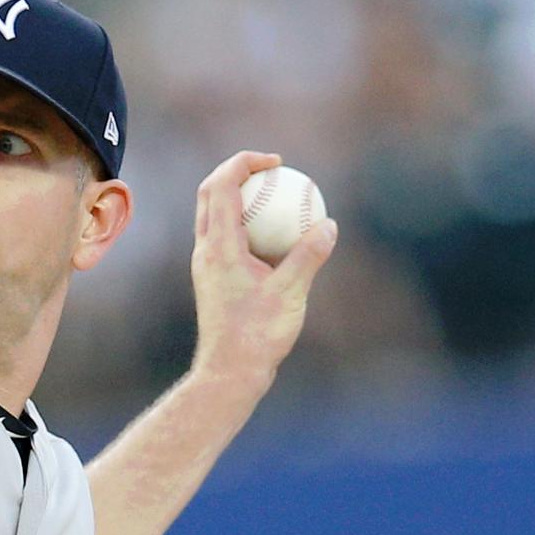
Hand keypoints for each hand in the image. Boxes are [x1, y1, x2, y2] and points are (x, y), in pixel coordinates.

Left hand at [186, 151, 335, 394]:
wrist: (229, 373)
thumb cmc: (257, 337)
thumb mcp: (291, 294)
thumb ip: (308, 256)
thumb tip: (329, 225)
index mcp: (219, 247)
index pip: (220, 186)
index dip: (244, 162)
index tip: (275, 162)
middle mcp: (206, 251)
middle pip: (209, 193)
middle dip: (237, 171)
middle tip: (271, 169)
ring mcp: (207, 265)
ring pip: (214, 215)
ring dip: (239, 196)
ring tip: (274, 194)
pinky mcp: (214, 278)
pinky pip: (226, 237)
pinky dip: (247, 224)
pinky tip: (277, 234)